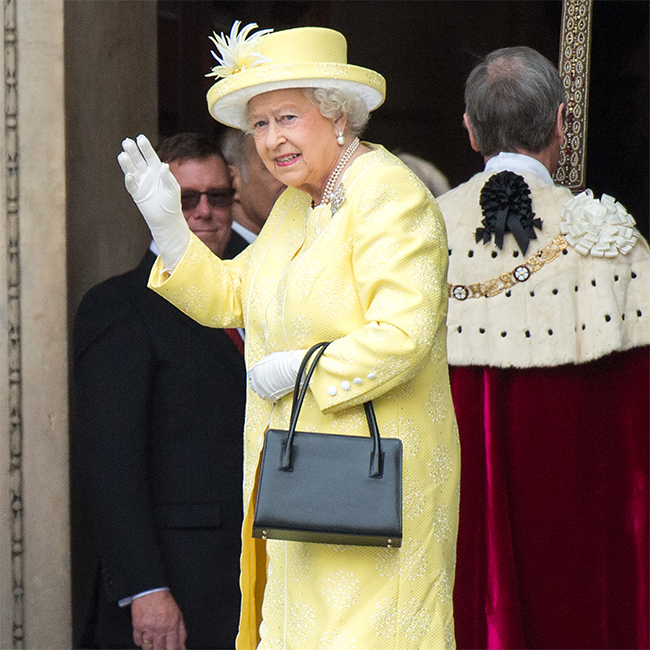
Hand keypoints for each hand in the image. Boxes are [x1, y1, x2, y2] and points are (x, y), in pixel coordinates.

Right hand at [117, 134, 189, 269]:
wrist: (167, 218)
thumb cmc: (172, 202)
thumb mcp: (173, 189)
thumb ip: (167, 177)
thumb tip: (163, 165)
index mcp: (157, 171)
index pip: (150, 156)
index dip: (145, 147)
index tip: (140, 138)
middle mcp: (147, 175)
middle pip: (138, 160)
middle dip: (133, 151)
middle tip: (127, 141)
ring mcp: (141, 183)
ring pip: (132, 170)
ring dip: (127, 162)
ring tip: (123, 154)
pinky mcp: (137, 194)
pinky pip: (131, 185)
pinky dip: (130, 180)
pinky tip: (129, 175)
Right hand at [132, 590, 186, 649]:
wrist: (151, 591)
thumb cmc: (165, 601)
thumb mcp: (178, 614)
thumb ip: (181, 630)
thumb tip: (183, 642)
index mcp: (172, 626)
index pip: (174, 647)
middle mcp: (160, 629)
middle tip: (161, 648)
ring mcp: (148, 629)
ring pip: (148, 648)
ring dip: (150, 648)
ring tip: (152, 645)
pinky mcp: (138, 626)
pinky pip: (137, 641)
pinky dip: (140, 642)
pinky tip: (143, 640)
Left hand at [248, 350, 305, 401]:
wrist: (294, 367)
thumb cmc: (284, 360)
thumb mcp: (271, 358)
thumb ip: (265, 364)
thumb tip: (265, 365)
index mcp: (254, 371)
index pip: (250, 375)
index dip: (255, 376)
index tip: (260, 376)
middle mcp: (256, 381)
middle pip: (253, 385)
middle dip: (260, 384)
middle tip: (267, 381)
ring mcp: (262, 390)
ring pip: (260, 393)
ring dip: (265, 390)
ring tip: (273, 386)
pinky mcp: (270, 397)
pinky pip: (269, 398)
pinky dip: (273, 395)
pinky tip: (278, 390)